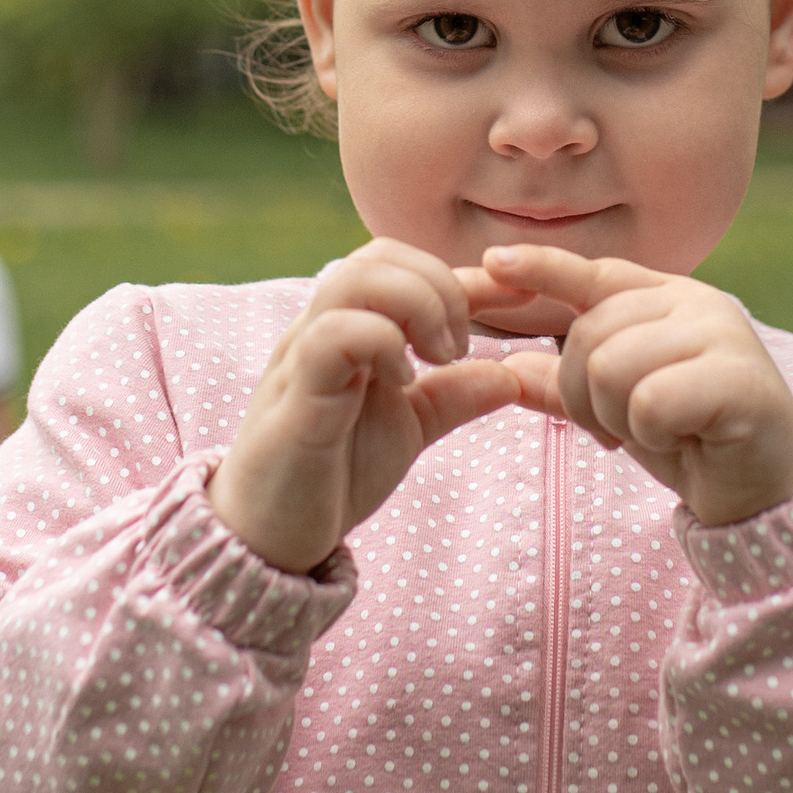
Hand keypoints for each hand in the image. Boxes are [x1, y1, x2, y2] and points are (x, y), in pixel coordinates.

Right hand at [208, 241, 533, 573]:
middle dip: (438, 286)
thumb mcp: (408, 427)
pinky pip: (330, 334)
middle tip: (460, 346)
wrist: (270, 538)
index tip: (521, 297)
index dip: (468, 275)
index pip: (404, 267)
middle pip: (378, 255)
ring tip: (437, 357)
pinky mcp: (295, 395)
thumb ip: (453, 395)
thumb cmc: (332, 474)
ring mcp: (304, 356)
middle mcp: (322, 328)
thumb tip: (513, 375)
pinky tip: (402, 379)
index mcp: (351, 328)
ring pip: (354, 280)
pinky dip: (379, 341)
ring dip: (414, 306)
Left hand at [473, 248, 792, 529]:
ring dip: (619, 419)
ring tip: (657, 432)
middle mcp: (697, 303)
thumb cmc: (694, 442)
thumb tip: (508, 369)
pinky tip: (683, 440)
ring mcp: (722, 334)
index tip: (493, 262)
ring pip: (611, 368)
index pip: (597, 273)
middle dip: (584, 396)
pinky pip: (648, 403)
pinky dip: (652, 435)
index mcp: (670, 298)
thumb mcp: (620, 410)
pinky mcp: (739, 378)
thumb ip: (568, 386)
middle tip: (622, 429)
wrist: (766, 495)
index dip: (544, 267)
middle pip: (588, 335)